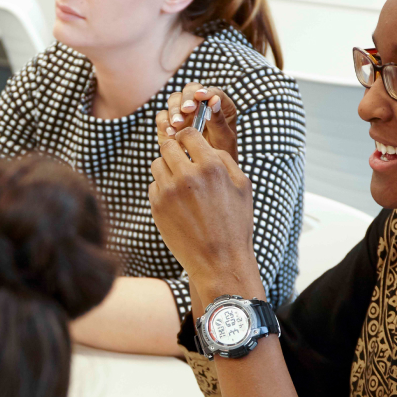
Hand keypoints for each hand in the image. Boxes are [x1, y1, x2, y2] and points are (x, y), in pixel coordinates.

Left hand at [149, 128, 261, 299]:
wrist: (220, 262)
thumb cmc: (235, 224)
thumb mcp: (243, 187)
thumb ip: (225, 160)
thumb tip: (206, 146)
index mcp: (212, 166)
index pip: (188, 134)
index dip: (187, 138)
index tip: (188, 145)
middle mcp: (188, 176)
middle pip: (167, 146)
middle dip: (174, 151)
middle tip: (182, 163)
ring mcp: (169, 192)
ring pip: (156, 164)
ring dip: (166, 169)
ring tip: (181, 185)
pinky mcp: (157, 207)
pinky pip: (153, 186)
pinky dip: (162, 190)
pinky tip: (177, 203)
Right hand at [157, 83, 237, 163]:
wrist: (207, 173)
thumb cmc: (221, 155)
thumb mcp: (224, 139)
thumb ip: (219, 120)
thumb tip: (214, 100)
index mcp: (219, 106)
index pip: (212, 92)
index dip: (206, 91)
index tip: (201, 96)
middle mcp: (200, 105)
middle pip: (190, 91)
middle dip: (187, 98)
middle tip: (187, 109)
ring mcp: (184, 113)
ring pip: (174, 101)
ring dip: (175, 110)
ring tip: (177, 123)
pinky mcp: (170, 124)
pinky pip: (163, 117)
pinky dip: (164, 123)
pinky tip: (171, 134)